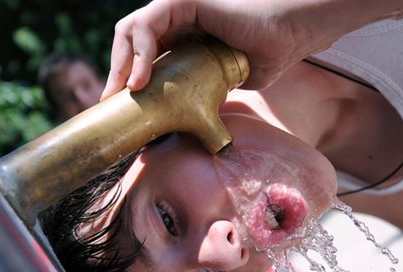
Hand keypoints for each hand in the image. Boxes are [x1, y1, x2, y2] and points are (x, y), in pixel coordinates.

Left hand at [102, 0, 402, 98]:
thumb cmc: (264, 57)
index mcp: (179, 41)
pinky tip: (141, 79)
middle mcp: (173, 24)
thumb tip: (191, 129)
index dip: (124, 82)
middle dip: (116, 75)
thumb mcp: (223, 87)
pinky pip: (148, 24)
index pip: (139, 59)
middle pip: (127, 46)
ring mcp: (176, 11)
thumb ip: (203, 99)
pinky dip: (140, 53)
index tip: (119, 112)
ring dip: (121, 66)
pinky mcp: (183, 2)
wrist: (289, 38)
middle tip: (113, 105)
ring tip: (124, 95)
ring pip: (130, 33)